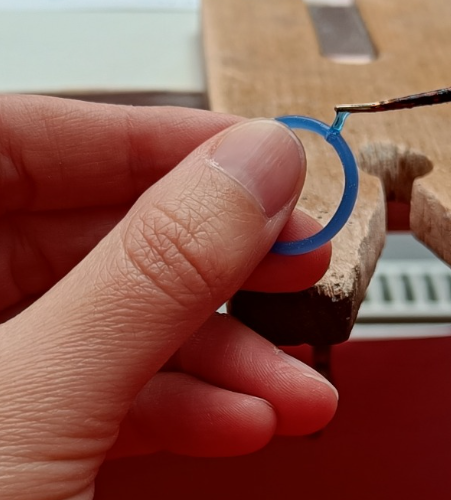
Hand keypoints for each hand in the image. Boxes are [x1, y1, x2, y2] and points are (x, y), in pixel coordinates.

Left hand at [0, 96, 337, 498]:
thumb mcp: (40, 399)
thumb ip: (151, 278)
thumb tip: (253, 171)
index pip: (24, 143)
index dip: (148, 139)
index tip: (254, 157)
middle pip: (94, 239)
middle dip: (214, 259)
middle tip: (295, 255)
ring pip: (120, 324)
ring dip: (224, 353)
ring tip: (290, 379)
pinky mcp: (29, 437)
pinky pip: (116, 394)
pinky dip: (193, 406)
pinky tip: (246, 416)